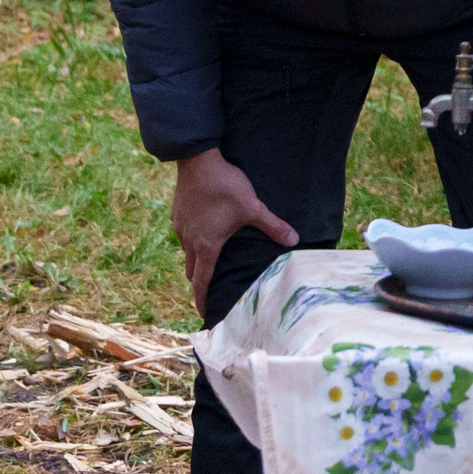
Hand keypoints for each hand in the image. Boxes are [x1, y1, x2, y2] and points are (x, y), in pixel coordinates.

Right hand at [171, 148, 297, 316]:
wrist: (197, 160)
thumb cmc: (225, 186)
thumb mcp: (252, 207)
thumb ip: (272, 225)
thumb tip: (294, 240)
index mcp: (206, 245)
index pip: (201, 281)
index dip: (202, 299)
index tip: (204, 313)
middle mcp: (189, 241)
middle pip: (191, 270)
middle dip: (200, 283)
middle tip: (210, 290)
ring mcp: (181, 227)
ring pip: (186, 252)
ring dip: (196, 261)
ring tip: (210, 263)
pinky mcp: (178, 214)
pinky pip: (184, 235)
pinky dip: (193, 241)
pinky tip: (205, 232)